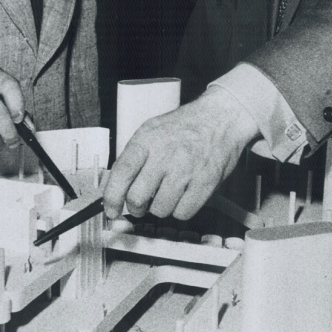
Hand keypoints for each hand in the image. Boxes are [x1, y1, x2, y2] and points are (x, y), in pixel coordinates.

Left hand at [103, 87, 259, 220]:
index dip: (111, 197)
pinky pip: (183, 213)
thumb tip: (114, 187)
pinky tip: (183, 196)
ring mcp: (186, 170)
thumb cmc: (184, 127)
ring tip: (167, 194)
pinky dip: (180, 210)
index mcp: (147, 140)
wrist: (221, 118)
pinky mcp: (205, 183)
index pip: (122, 173)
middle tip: (140, 205)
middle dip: (136, 208)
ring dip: (160, 208)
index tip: (110, 210)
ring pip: (160, 209)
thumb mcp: (151, 131)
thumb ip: (132, 157)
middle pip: (138, 197)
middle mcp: (165, 155)